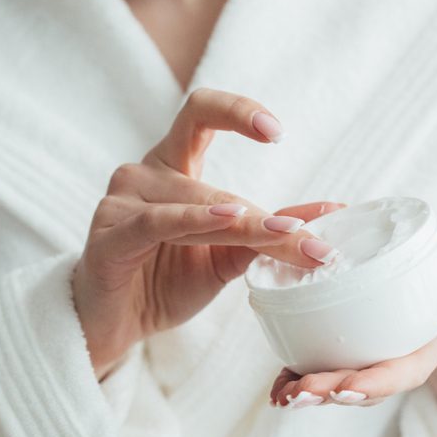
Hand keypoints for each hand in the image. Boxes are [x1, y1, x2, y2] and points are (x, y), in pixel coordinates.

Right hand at [72, 88, 341, 377]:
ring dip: (245, 226)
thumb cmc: (166, 281)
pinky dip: (197, 220)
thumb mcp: (226, 256)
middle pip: (215, 183)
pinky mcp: (108, 235)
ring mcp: (121, 200)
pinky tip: (229, 220)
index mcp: (172, 166)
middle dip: (266, 215)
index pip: (201, 113)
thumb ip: (267, 233)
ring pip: (196, 204)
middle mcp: (143, 173)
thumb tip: (329, 214)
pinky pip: (159, 222)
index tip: (277, 131)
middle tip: (311, 236)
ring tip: (287, 238)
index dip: (237, 111)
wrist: (117, 326)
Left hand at [269, 222, 436, 407]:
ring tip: (281, 396)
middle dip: (331, 393)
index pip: (401, 372)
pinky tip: (277, 387)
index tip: (344, 387)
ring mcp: (378, 356)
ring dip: (311, 393)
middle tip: (297, 393)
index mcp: (429, 346)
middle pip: (365, 385)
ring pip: (343, 383)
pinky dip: (302, 378)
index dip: (373, 383)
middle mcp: (401, 358)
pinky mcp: (359, 345)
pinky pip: (329, 367)